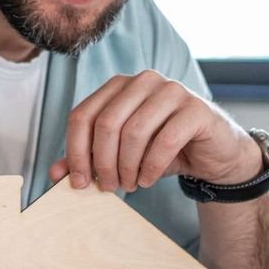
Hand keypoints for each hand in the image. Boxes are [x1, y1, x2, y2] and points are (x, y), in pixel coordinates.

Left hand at [48, 70, 260, 191]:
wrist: (213, 153)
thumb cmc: (163, 150)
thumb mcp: (121, 156)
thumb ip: (89, 159)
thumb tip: (55, 173)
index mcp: (119, 86)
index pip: (82, 115)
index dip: (76, 151)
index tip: (79, 182)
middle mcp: (143, 81)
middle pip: (106, 123)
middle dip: (102, 162)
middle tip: (108, 187)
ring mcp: (172, 91)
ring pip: (134, 132)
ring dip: (127, 167)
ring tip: (130, 185)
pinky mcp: (196, 108)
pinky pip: (165, 140)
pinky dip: (151, 167)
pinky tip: (148, 180)